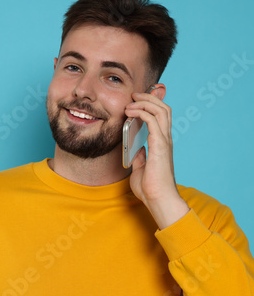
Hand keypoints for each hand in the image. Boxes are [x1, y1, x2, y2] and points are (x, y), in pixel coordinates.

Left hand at [124, 84, 188, 228]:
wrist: (158, 200)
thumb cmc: (150, 188)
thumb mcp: (141, 168)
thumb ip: (140, 157)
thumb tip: (136, 150)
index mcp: (161, 143)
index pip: (161, 116)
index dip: (152, 103)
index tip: (137, 99)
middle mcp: (165, 139)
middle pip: (163, 108)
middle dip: (149, 97)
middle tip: (133, 95)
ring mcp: (164, 141)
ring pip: (161, 110)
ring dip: (145, 102)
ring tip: (130, 101)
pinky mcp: (160, 146)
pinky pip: (154, 121)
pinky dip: (142, 112)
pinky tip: (131, 113)